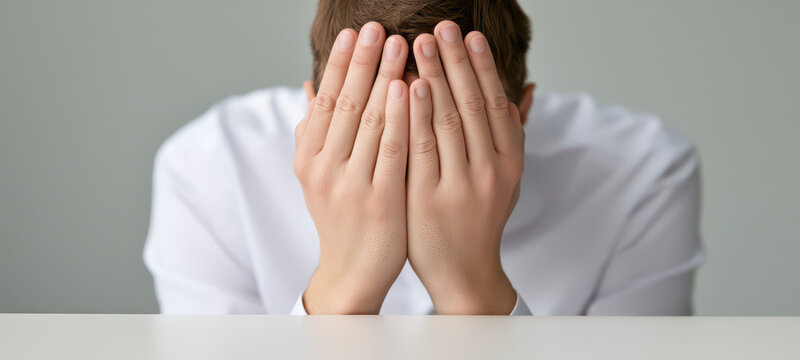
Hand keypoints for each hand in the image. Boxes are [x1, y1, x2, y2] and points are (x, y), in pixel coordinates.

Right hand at [294, 22, 410, 313]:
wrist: (353, 272)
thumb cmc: (342, 218)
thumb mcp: (319, 175)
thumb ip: (314, 131)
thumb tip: (308, 85)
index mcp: (308, 158)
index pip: (323, 100)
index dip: (338, 63)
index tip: (352, 33)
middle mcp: (323, 168)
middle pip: (344, 103)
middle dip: (362, 60)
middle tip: (376, 26)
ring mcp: (350, 184)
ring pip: (367, 120)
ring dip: (383, 77)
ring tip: (398, 44)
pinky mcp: (379, 199)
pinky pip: (390, 149)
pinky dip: (398, 116)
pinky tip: (407, 88)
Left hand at [404, 22, 524, 314]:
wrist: (463, 273)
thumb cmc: (480, 219)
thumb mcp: (506, 178)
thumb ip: (513, 132)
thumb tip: (528, 87)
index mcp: (511, 162)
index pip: (497, 104)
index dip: (483, 67)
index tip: (469, 36)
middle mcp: (491, 172)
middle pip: (473, 105)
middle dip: (455, 61)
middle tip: (440, 26)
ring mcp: (460, 186)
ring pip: (448, 122)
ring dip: (434, 77)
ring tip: (419, 43)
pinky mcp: (429, 200)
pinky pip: (421, 149)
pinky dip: (415, 115)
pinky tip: (407, 87)